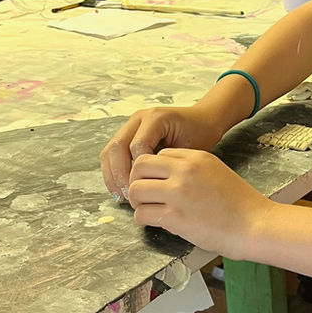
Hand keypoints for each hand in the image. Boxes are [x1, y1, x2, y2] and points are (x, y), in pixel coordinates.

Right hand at [101, 104, 225, 197]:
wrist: (202, 121)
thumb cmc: (200, 134)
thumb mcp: (189, 149)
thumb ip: (170, 164)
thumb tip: (151, 187)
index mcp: (155, 118)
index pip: (137, 146)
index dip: (138, 170)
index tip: (145, 189)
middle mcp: (139, 118)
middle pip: (117, 146)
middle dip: (119, 174)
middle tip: (128, 195)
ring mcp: (131, 125)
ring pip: (109, 150)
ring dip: (112, 174)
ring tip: (122, 194)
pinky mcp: (127, 134)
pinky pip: (112, 153)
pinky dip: (113, 171)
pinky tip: (121, 188)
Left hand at [127, 148, 266, 255]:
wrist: (256, 225)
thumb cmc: (242, 204)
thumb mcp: (218, 173)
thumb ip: (194, 171)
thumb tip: (169, 179)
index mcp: (197, 157)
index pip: (160, 154)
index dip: (154, 170)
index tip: (157, 183)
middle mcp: (185, 171)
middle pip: (140, 166)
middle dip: (137, 181)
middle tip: (144, 196)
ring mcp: (178, 193)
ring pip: (135, 190)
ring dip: (138, 202)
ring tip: (148, 210)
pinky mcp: (175, 217)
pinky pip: (142, 214)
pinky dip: (144, 219)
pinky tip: (155, 222)